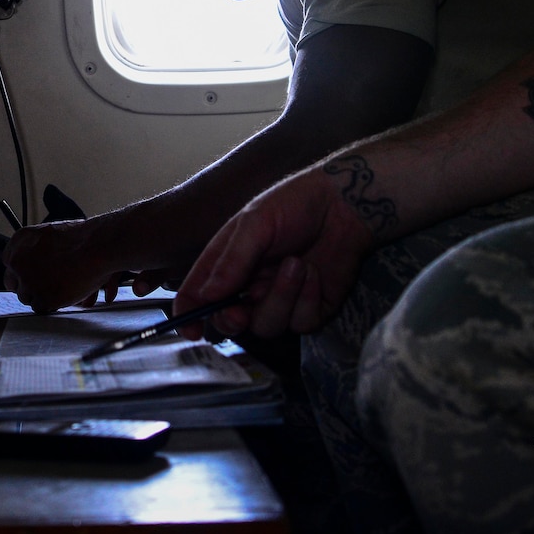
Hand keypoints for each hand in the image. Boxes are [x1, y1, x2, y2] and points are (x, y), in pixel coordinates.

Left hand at [0, 218, 142, 311]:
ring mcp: (28, 281)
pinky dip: (51, 304)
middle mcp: (18, 261)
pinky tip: (62, 294)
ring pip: (26, 297)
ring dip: (41, 295)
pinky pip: (39, 308)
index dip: (21, 272)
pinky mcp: (41, 298)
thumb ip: (35, 249)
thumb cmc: (81, 239)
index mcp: (19, 242)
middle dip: (26, 287)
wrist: (95, 247)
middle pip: (13, 283)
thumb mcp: (49, 235)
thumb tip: (29, 264)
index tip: (28, 277)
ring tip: (59, 287)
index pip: (9, 264)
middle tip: (42, 287)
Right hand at [174, 163, 377, 339]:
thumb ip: (231, 260)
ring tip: (296, 264)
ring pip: (267, 325)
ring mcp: (281, 300)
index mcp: (229, 263)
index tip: (189, 329)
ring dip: (281, 297)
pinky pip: (300, 323)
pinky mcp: (310, 310)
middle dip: (233, 319)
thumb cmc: (295, 204)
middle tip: (240, 310)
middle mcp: (251, 286)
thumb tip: (206, 294)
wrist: (344, 206)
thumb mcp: (255, 223)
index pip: (199, 294)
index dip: (188, 314)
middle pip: (230, 321)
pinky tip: (315, 272)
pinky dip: (306, 299)